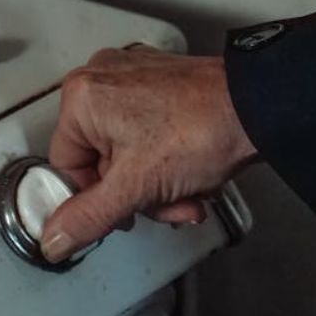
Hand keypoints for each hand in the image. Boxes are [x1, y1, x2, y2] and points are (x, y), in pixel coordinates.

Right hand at [41, 46, 257, 261]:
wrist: (262, 109)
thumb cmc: (203, 129)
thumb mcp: (135, 187)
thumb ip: (88, 217)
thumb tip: (54, 238)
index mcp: (81, 96)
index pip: (66, 166)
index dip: (96, 199)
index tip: (123, 213)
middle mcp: (103, 77)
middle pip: (102, 161)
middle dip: (139, 194)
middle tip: (165, 202)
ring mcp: (135, 77)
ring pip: (130, 152)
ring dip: (159, 184)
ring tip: (189, 191)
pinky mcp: (163, 82)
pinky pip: (150, 132)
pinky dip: (170, 159)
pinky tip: (195, 172)